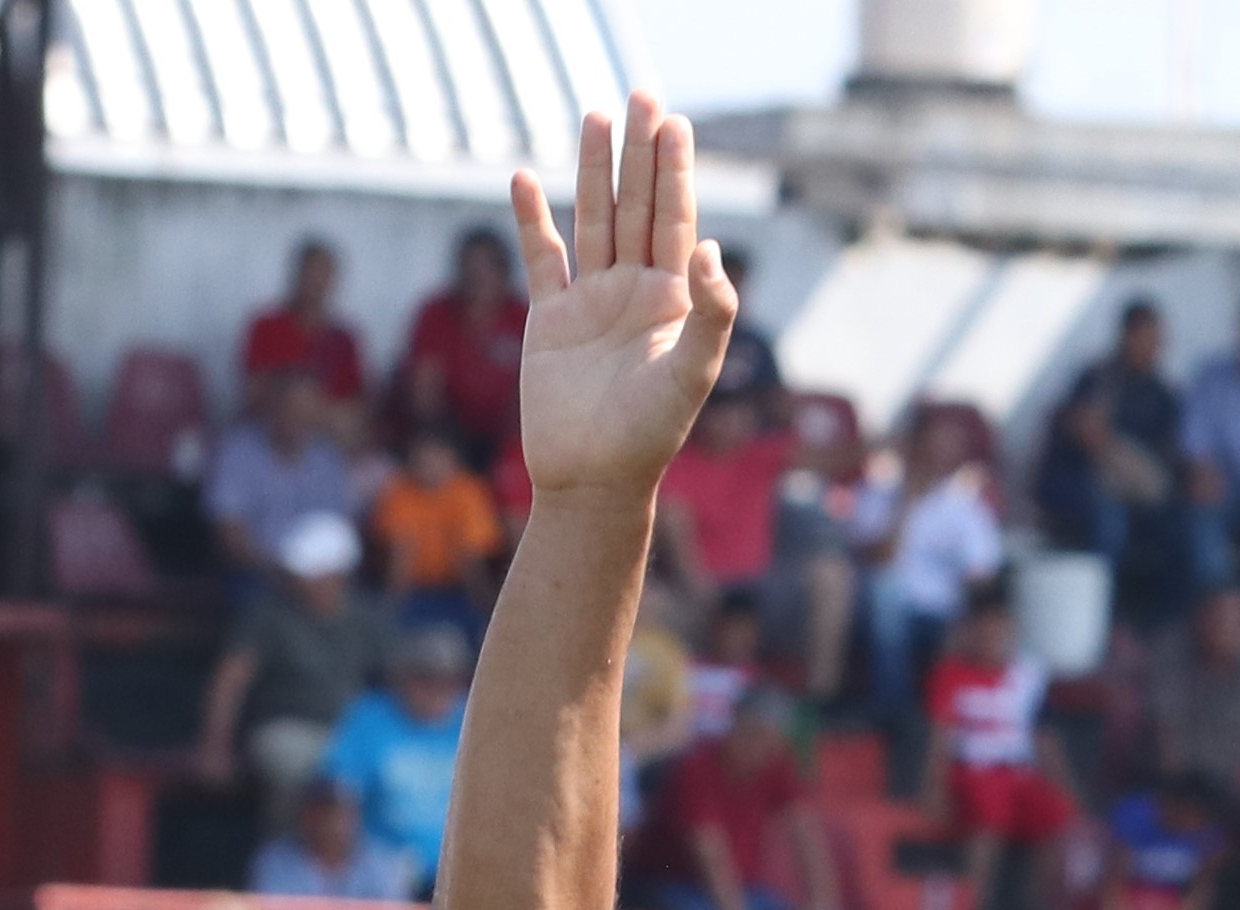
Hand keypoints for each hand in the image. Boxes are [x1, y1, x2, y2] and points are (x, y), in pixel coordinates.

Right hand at [506, 94, 733, 500]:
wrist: (592, 481)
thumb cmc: (648, 437)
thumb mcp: (691, 375)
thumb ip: (710, 314)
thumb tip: (712, 249)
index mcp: (673, 301)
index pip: (676, 221)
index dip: (674, 171)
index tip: (673, 123)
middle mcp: (634, 292)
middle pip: (637, 207)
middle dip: (638, 153)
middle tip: (640, 96)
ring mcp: (591, 301)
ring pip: (593, 220)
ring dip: (593, 171)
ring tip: (594, 117)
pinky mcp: (550, 319)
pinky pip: (541, 258)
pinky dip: (532, 220)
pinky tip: (527, 180)